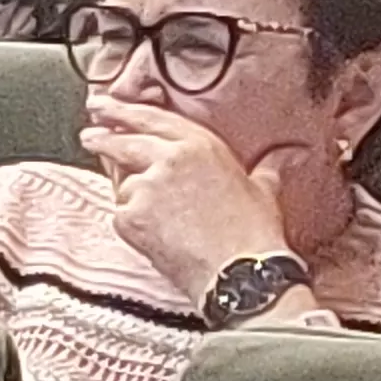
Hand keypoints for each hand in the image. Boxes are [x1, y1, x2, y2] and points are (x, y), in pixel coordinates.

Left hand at [84, 99, 311, 308]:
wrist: (239, 272)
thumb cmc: (254, 233)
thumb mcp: (263, 189)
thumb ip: (268, 166)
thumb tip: (290, 154)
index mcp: (200, 145)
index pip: (152, 119)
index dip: (125, 111)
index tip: (104, 107)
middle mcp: (169, 159)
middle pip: (123, 141)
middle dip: (103, 136)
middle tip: (90, 134)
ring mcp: (146, 187)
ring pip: (122, 184)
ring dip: (132, 194)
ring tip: (164, 218)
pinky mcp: (130, 216)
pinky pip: (121, 213)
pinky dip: (132, 220)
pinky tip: (158, 233)